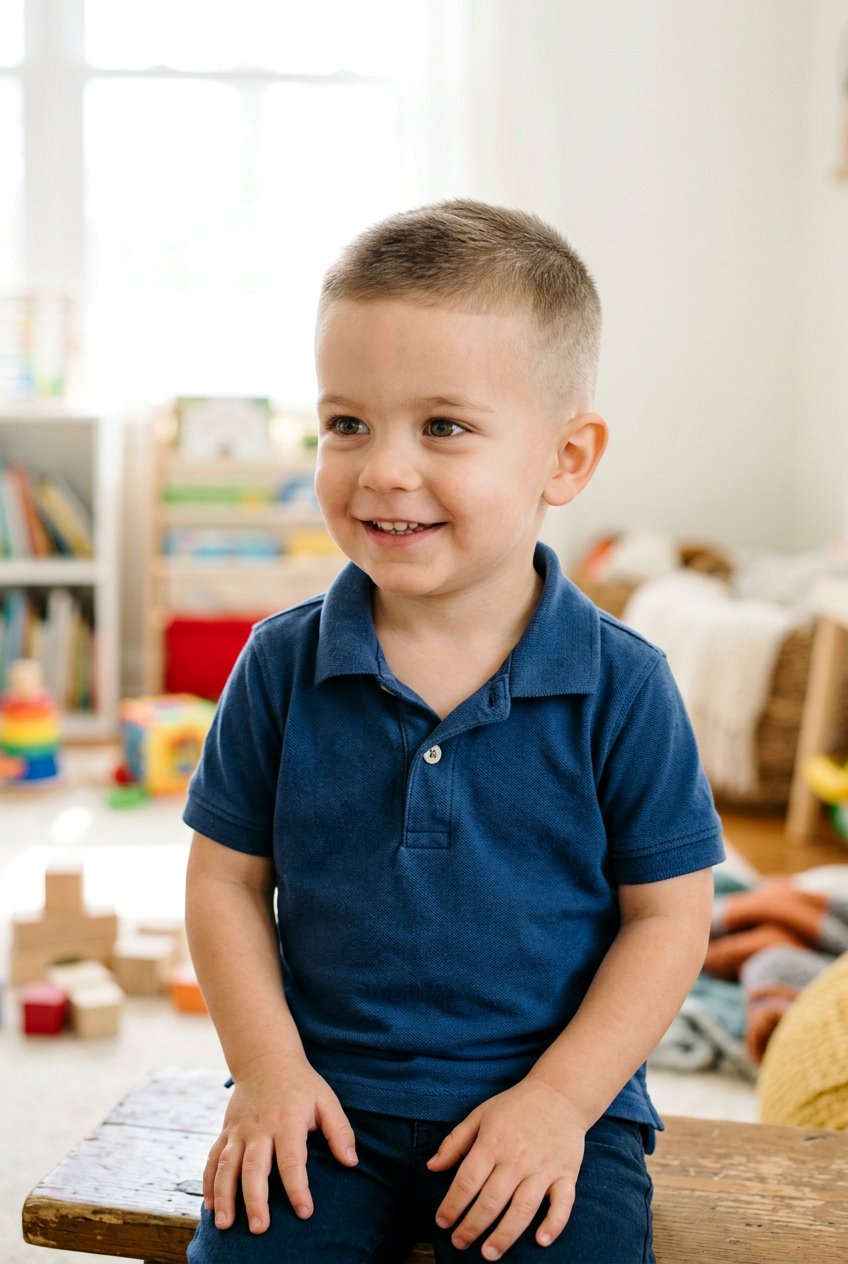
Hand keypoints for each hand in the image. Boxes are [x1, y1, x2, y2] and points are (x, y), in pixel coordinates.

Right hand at [203, 1054, 357, 1234]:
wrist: (266, 1059)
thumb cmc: (301, 1085)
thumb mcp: (326, 1100)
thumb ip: (340, 1131)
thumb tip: (351, 1162)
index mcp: (287, 1122)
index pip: (292, 1160)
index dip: (298, 1188)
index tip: (305, 1212)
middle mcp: (259, 1128)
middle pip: (254, 1167)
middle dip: (255, 1199)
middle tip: (259, 1228)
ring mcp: (239, 1130)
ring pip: (226, 1166)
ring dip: (224, 1195)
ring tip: (224, 1224)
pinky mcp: (226, 1132)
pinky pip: (213, 1158)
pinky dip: (208, 1182)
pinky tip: (209, 1205)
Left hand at [426, 1076, 586, 1258]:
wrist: (560, 1093)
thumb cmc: (515, 1107)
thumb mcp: (480, 1115)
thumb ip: (455, 1142)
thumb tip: (431, 1167)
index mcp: (493, 1142)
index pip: (467, 1180)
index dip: (452, 1204)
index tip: (441, 1222)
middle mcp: (517, 1158)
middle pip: (492, 1200)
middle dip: (472, 1226)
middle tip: (459, 1243)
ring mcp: (543, 1168)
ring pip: (523, 1208)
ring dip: (505, 1234)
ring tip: (488, 1253)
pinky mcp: (567, 1173)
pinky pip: (563, 1203)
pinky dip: (554, 1223)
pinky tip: (540, 1240)